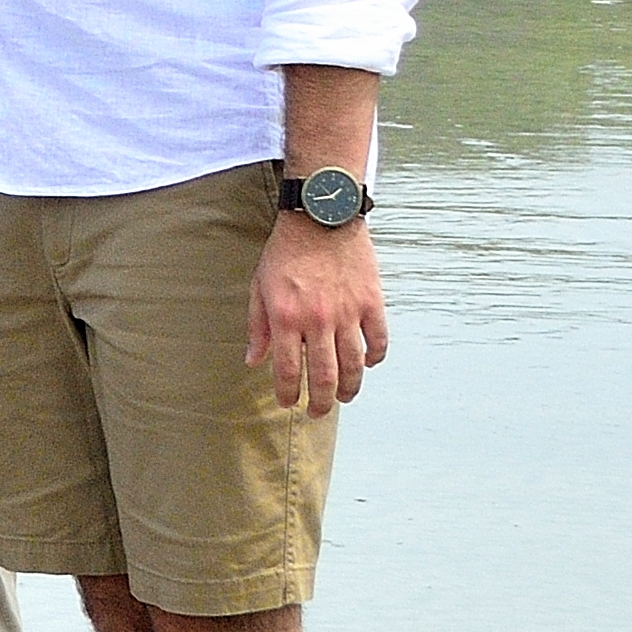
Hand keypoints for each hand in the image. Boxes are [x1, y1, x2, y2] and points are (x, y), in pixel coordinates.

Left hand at [248, 211, 384, 414]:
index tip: (288, 404)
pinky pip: (378, 340)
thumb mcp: (259, 287)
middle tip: (318, 412)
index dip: (288, 392)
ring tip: (344, 397)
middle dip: (321, 401)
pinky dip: (375, 358)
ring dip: (349, 387)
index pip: (287, 369)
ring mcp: (348, 313)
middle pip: (324, 375)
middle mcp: (318, 321)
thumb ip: (258, 327)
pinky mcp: (372, 303)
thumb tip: (253, 360)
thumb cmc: (285, 252)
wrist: (321, 219)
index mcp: (286, 318)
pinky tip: (367, 365)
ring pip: (353, 365)